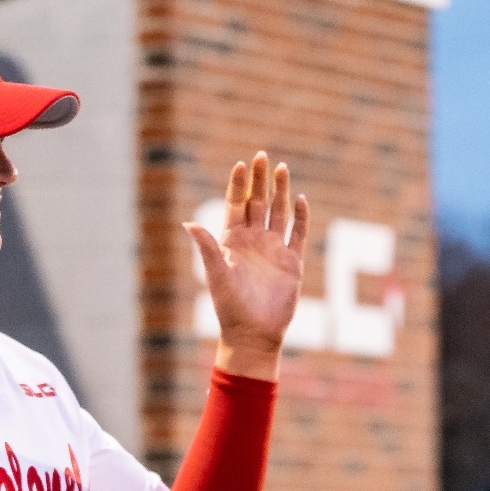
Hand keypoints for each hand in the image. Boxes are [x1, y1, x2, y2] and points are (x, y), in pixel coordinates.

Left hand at [185, 152, 310, 372]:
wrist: (254, 333)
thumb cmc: (230, 308)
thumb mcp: (216, 275)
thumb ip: (207, 248)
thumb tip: (189, 223)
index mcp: (232, 241)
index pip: (236, 205)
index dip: (239, 185)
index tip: (242, 165)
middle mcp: (253, 241)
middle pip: (258, 202)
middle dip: (260, 180)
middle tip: (262, 156)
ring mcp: (274, 249)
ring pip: (278, 212)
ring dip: (280, 191)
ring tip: (282, 168)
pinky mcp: (292, 262)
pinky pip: (298, 234)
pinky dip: (300, 217)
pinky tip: (300, 200)